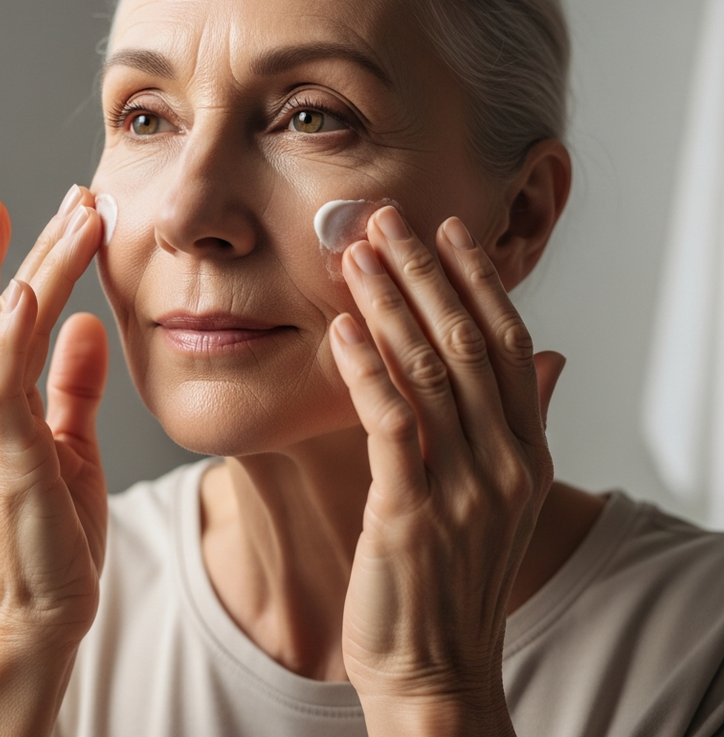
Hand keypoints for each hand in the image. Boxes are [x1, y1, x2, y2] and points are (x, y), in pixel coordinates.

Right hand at [0, 186, 106, 655]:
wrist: (41, 614)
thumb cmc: (53, 531)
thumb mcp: (70, 442)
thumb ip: (73, 383)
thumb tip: (90, 325)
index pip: (7, 315)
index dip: (29, 259)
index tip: (64, 211)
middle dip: (30, 244)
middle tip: (72, 191)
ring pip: (2, 326)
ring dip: (37, 265)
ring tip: (72, 214)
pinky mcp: (6, 454)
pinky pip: (2, 381)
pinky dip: (9, 332)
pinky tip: (24, 289)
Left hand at [330, 207, 561, 735]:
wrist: (437, 673)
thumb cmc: (455, 577)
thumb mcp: (506, 498)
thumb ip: (526, 422)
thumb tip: (550, 358)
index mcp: (526, 451)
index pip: (507, 342)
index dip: (476, 280)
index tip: (446, 229)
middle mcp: (504, 461)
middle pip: (467, 341)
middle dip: (425, 273)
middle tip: (388, 219)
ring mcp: (463, 486)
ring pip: (428, 369)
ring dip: (390, 304)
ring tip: (357, 254)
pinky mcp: (412, 510)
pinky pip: (391, 420)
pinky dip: (366, 367)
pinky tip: (341, 326)